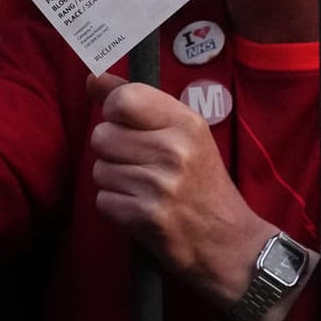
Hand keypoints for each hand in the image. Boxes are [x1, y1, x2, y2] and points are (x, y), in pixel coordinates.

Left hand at [87, 74, 271, 309]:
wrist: (228, 242)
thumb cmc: (203, 183)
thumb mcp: (184, 134)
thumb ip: (138, 102)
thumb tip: (92, 78)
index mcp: (186, 123)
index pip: (123, 99)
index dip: (113, 112)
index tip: (126, 125)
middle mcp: (174, 150)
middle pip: (101, 136)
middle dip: (112, 152)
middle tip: (139, 165)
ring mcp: (159, 185)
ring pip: (99, 169)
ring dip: (113, 182)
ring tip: (143, 189)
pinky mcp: (145, 217)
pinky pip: (102, 201)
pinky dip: (115, 207)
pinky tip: (139, 209)